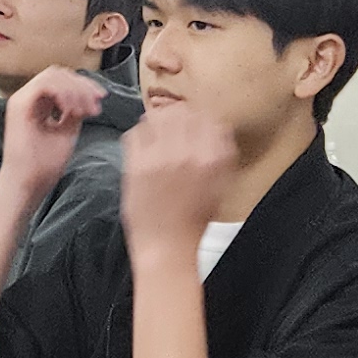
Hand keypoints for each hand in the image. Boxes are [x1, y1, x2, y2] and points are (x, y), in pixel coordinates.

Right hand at [0, 70, 111, 196]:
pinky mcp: (19, 106)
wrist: (27, 184)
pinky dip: (63, 95)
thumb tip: (87, 98)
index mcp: (37, 104)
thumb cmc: (43, 165)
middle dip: (82, 85)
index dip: (83, 85)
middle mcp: (27, 98)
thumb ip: (74, 111)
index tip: (101, 99)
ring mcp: (21, 100)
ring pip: (52, 76)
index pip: (61, 81)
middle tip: (97, 102)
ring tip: (85, 111)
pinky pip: (44, 86)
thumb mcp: (67, 131)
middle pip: (58, 74)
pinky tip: (72, 112)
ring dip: (74, 90)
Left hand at [120, 96, 238, 247]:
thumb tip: (219, 127)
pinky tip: (144, 144)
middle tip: (174, 124)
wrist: (167, 245)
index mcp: (212, 159)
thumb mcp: (221, 186)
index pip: (207, 117)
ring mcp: (159, 158)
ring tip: (158, 132)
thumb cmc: (194, 220)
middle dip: (178, 115)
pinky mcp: (135, 165)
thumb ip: (222, 155)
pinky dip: (139, 133)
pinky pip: (135, 132)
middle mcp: (187, 154)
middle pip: (181, 112)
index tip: (195, 121)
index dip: (200, 117)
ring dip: (157, 121)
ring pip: (156, 117)